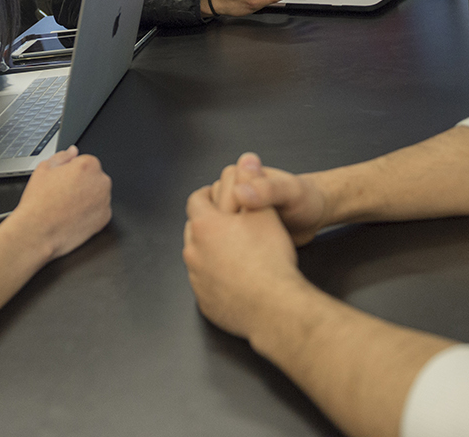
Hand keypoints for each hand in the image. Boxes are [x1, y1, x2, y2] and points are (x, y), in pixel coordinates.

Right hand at [6, 146, 111, 260]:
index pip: (85, 162)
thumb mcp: (44, 169)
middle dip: (82, 183)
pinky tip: (74, 216)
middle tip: (64, 194)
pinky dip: (90, 213)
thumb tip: (72, 151)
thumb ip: (62, 156)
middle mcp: (101, 181)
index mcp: (88, 165)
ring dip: (87, 198)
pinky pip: (99, 211)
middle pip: (94, 177)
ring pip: (97, 194)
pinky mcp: (105, 219)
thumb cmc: (39, 202)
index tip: (63, 181)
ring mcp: (105, 201)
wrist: (38, 231)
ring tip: (67, 206)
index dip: (72, 172)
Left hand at [183, 183, 303, 339]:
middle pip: (194, 229)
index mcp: (204, 226)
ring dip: (211, 251)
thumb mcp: (265, 212)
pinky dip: (217, 278)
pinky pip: (206, 284)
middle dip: (208, 223)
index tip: (220, 196)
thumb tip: (245, 160)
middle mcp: (193, 252)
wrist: (274, 307)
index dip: (208, 194)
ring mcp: (197, 281)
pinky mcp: (205, 304)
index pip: (196, 200)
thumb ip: (252, 184)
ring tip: (236, 251)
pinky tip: (238, 278)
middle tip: (230, 223)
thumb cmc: (269, 258)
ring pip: (198, 258)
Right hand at [211, 153, 328, 245]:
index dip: (228, 206)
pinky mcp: (239, 232)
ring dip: (226, 239)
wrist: (314, 216)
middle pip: (212, 210)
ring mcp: (235, 213)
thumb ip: (267, 190)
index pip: (217, 190)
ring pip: (216, 228)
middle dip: (227, 225)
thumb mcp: (290, 192)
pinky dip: (230, 249)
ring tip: (245, 249)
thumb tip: (240, 193)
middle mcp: (234, 193)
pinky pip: (225, 241)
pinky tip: (246, 257)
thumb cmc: (306, 199)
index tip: (243, 217)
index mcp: (242, 176)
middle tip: (246, 237)